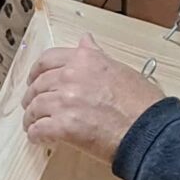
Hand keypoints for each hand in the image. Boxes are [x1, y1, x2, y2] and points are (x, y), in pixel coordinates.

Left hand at [22, 36, 165, 165]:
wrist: (148, 130)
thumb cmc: (142, 103)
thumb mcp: (119, 68)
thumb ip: (96, 56)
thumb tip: (85, 40)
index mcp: (84, 60)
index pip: (47, 59)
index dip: (36, 71)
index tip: (34, 79)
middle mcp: (70, 77)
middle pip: (38, 85)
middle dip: (31, 96)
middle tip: (31, 106)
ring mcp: (65, 102)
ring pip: (35, 107)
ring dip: (31, 117)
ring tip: (33, 125)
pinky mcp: (63, 127)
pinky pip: (38, 130)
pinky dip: (36, 135)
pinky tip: (40, 139)